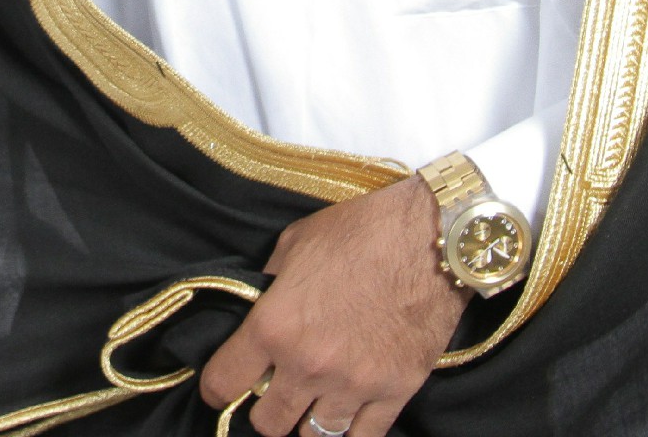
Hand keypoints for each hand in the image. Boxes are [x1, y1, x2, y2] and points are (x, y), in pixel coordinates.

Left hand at [198, 174, 463, 436]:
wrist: (431, 236)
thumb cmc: (361, 231)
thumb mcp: (295, 244)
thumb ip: (270, 284)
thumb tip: (258, 305)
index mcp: (275, 326)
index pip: (224, 383)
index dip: (216, 388)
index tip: (220, 388)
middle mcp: (309, 365)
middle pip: (267, 423)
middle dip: (263, 411)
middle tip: (270, 395)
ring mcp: (354, 385)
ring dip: (304, 424)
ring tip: (308, 406)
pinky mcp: (395, 392)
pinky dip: (348, 433)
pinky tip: (342, 420)